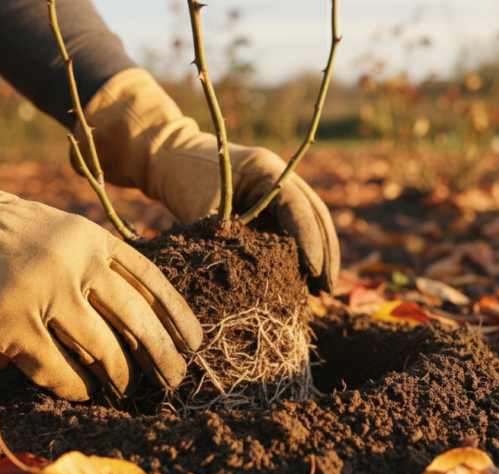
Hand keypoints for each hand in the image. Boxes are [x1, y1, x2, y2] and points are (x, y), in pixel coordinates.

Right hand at [0, 194, 202, 401]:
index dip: (178, 318)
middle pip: (136, 320)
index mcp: (94, 239)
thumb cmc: (13, 234)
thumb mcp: (68, 232)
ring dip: (119, 375)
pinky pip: (54, 368)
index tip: (195, 345)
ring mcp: (41, 294)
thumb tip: (149, 319)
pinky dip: (74, 386)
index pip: (152, 283)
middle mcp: (74, 264)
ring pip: (100, 349)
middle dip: (162, 356)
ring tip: (126, 387)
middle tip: (175, 379)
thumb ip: (104, 264)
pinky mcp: (8, 324)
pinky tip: (83, 392)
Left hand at [149, 137, 340, 292]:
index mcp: (264, 168)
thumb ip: (221, 239)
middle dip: (324, 252)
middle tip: (327, 288)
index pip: (297, 205)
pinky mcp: (272, 204)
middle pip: (315, 213)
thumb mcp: (199, 210)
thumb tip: (242, 279)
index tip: (314, 270)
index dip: (308, 239)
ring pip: (311, 221)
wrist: (171, 158)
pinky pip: (295, 227)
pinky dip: (302, 251)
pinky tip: (305, 278)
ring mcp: (279, 188)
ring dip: (320, 253)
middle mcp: (279, 176)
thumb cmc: (183, 180)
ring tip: (322, 290)